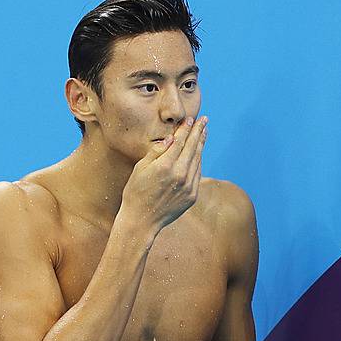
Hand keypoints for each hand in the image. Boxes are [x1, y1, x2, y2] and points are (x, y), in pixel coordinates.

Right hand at [121, 115, 207, 231]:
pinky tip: (198, 154)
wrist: (141, 221)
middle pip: (193, 148)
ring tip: (204, 133)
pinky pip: (198, 174)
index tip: (191, 119)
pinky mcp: (192, 196)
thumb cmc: (135, 193)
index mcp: (165, 166)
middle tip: (204, 120)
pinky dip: (199, 161)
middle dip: (198, 132)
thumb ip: (156, 151)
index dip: (186, 129)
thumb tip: (171, 138)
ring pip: (198, 160)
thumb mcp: (140, 168)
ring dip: (201, 145)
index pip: (180, 141)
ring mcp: (188, 187)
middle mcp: (180, 175)